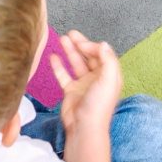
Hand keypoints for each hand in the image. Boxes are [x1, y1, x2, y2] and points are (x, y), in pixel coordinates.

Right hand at [49, 30, 121, 144]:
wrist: (84, 127)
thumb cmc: (99, 106)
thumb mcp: (108, 80)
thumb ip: (108, 60)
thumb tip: (103, 44)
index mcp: (108, 75)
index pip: (101, 54)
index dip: (92, 46)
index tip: (81, 43)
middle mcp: (97, 78)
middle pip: (88, 56)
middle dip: (80, 44)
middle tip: (70, 34)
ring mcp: (83, 84)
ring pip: (76, 63)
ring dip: (69, 51)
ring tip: (61, 39)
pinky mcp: (71, 91)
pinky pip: (63, 75)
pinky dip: (58, 66)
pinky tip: (53, 56)